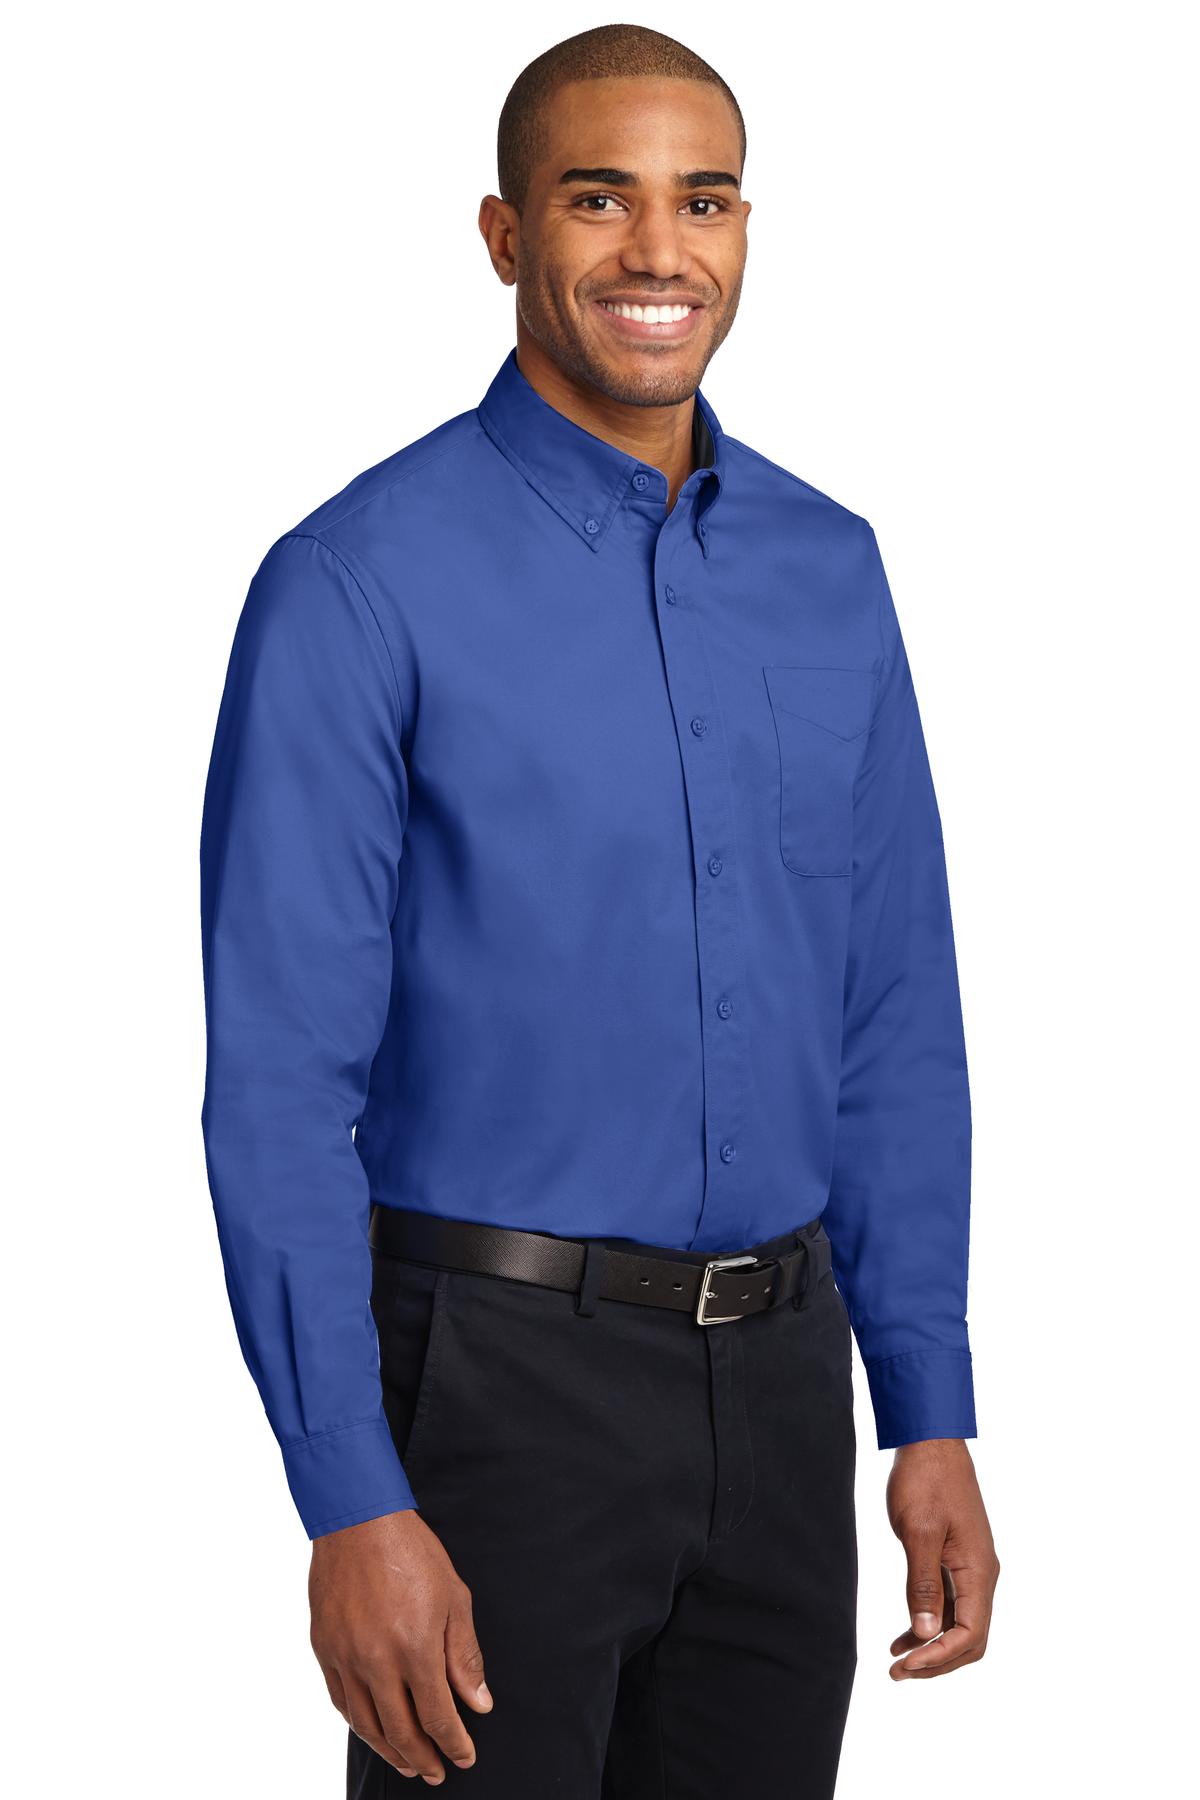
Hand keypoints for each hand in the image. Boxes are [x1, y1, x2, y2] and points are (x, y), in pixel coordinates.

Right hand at [309, 1509, 492, 1783]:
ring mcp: (346, 1658)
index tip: (465, 1756)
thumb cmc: (411, 1552)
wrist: (359, 1520)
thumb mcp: (454, 1598)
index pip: (438, 1717)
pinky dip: (359, 1724)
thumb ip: (465, 1656)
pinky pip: (340, 1701)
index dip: (454, 1744)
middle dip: (424, 1758)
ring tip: (408, 1763)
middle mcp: (377, 1662)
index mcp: (415, 1649)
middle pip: (401, 1731)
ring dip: (390, 1751)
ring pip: (367, 1725)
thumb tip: (479, 1703)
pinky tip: (372, 1729)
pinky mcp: (324, 1649)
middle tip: (437, 1772)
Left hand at [885, 1438, 998, 1679]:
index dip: (939, 1656)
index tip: (907, 1665)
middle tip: (899, 1674)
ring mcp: (970, 1567)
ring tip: (897, 1664)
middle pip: (970, 1637)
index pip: (970, 1633)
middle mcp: (982, 1573)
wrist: (931, 1441)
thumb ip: (923, 1583)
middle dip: (938, 1661)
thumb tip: (927, 1633)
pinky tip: (905, 1635)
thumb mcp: (918, 1531)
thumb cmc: (925, 1480)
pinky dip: (930, 1623)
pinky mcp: (957, 1559)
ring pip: (960, 1623)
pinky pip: (950, 1603)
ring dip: (932, 1646)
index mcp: (979, 1569)